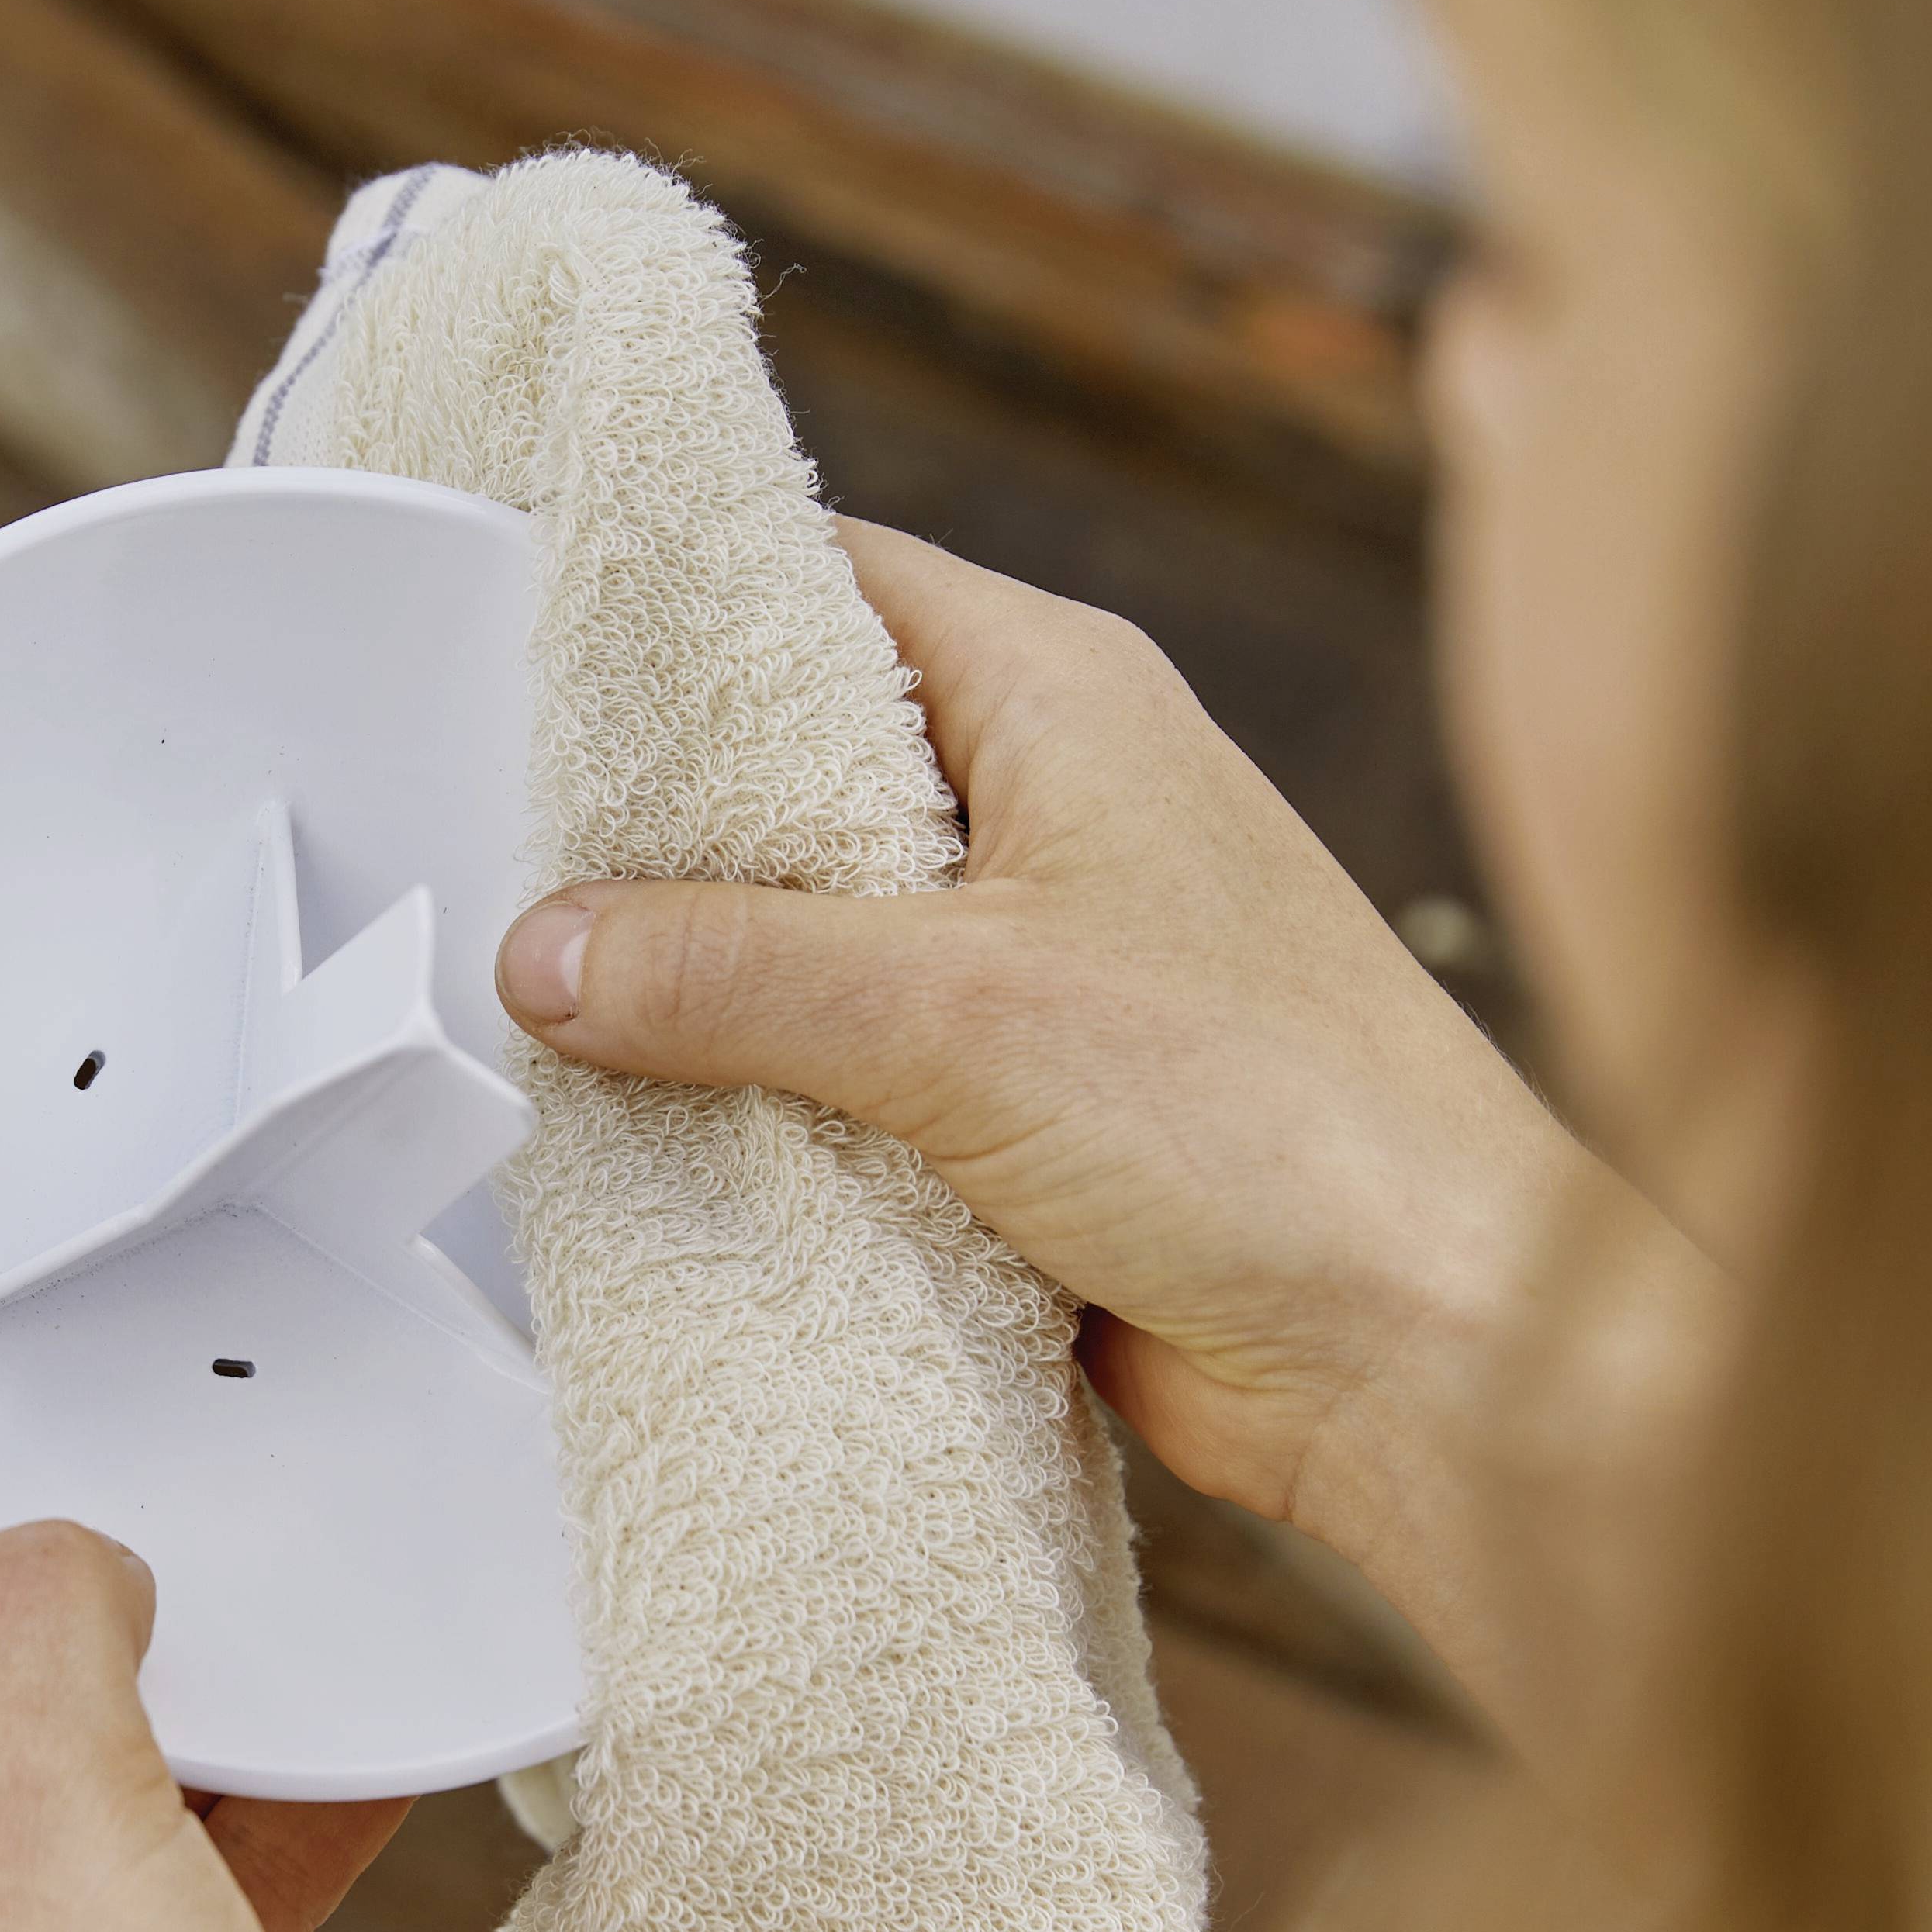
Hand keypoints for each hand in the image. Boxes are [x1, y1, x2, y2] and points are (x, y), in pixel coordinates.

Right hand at [491, 519, 1699, 1714]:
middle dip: (664, 825)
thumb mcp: (954, 1014)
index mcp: (1064, 697)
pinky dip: (772, 1101)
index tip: (528, 644)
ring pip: (820, 937)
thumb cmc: (1282, 1127)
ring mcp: (1049, 962)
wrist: (1431, 1351)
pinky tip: (660, 1127)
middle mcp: (1062, 806)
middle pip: (806, 771)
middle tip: (501, 849)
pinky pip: (858, 1074)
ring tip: (547, 998)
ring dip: (711, 986)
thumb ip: (729, 973)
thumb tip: (551, 953)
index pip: (830, 580)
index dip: (677, 606)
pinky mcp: (1035, 1108)